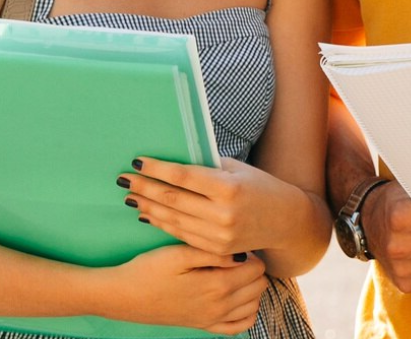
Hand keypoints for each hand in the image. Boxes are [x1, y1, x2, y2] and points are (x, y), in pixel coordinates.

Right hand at [103, 244, 268, 333]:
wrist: (124, 296)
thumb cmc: (149, 270)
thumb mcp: (180, 253)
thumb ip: (214, 253)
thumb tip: (242, 254)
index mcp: (217, 285)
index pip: (257, 269)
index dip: (252, 253)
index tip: (236, 245)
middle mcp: (220, 307)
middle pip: (259, 286)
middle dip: (254, 269)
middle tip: (236, 257)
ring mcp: (212, 319)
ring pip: (253, 305)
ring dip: (251, 288)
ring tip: (235, 273)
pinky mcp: (203, 326)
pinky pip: (238, 326)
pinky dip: (245, 312)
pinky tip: (236, 297)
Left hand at [119, 157, 309, 257]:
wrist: (286, 221)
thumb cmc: (261, 187)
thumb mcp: (238, 170)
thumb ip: (208, 167)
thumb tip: (173, 161)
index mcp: (229, 187)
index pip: (183, 177)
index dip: (157, 169)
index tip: (138, 162)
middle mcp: (223, 213)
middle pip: (173, 199)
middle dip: (144, 188)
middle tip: (123, 179)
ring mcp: (219, 235)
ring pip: (173, 219)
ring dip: (148, 207)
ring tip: (130, 197)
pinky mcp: (217, 249)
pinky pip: (182, 235)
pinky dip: (162, 224)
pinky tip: (148, 215)